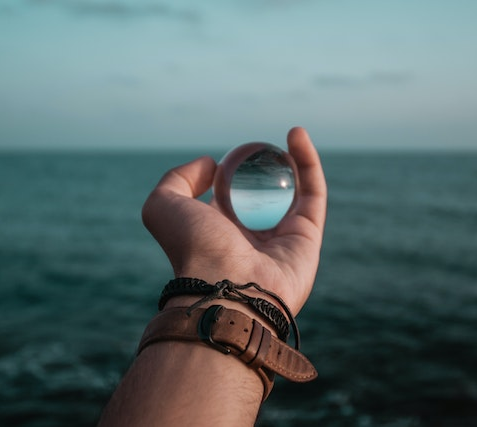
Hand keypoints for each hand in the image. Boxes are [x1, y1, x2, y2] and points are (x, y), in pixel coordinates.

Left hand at [142, 127, 326, 315]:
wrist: (228, 286)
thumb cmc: (193, 247)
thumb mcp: (163, 206)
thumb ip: (177, 180)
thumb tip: (209, 165)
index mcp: (217, 235)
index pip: (226, 200)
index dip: (229, 174)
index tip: (231, 154)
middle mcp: (250, 239)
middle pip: (264, 197)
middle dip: (266, 170)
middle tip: (265, 145)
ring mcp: (282, 240)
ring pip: (293, 193)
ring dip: (294, 160)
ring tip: (290, 132)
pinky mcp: (308, 237)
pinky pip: (313, 193)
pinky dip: (308, 162)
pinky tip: (296, 135)